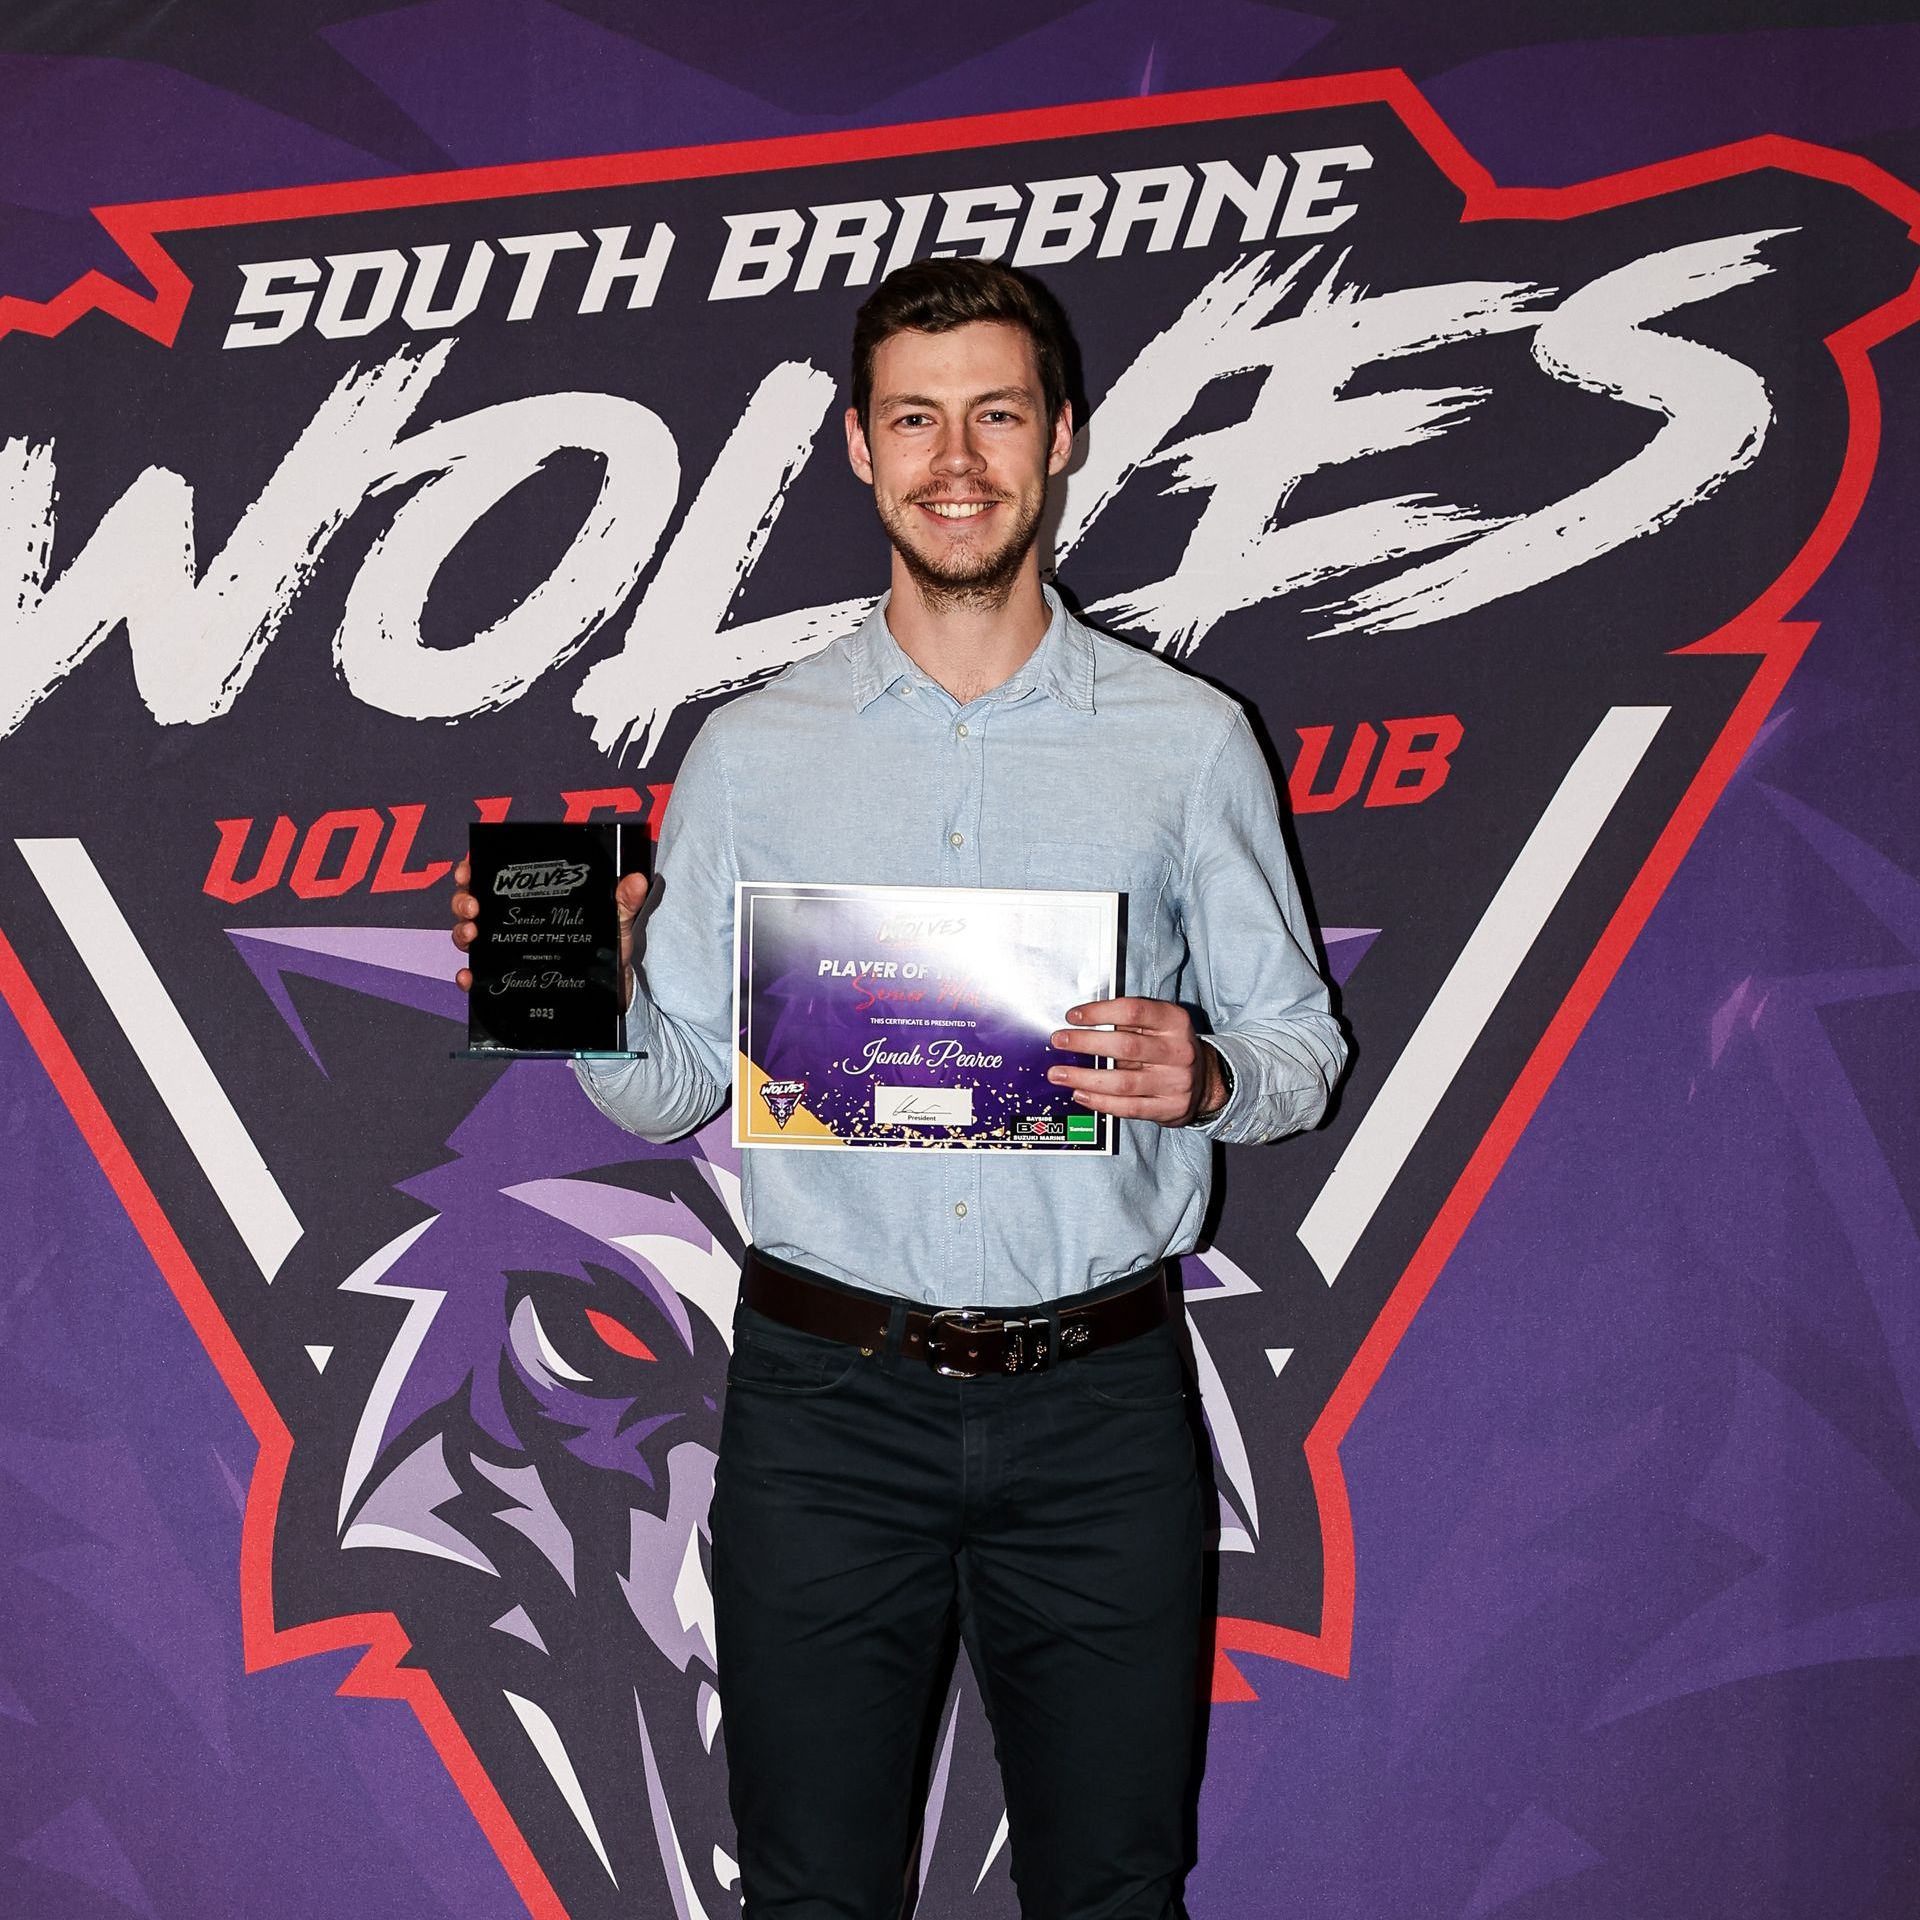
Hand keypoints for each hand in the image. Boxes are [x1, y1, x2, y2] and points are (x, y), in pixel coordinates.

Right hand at [449, 861, 651, 1009]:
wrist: (611, 992)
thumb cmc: (608, 949)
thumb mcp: (616, 922)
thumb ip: (623, 902)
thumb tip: (637, 881)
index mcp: (533, 899)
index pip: (495, 877)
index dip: (474, 869)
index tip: (470, 870)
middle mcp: (514, 921)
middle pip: (473, 904)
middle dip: (463, 901)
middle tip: (473, 907)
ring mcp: (507, 949)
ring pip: (469, 935)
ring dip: (461, 932)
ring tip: (473, 935)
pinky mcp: (508, 977)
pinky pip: (480, 976)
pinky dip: (468, 977)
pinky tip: (469, 977)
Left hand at [1046, 997, 1226, 1126]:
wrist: (1205, 1081)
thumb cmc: (1167, 1047)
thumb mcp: (1158, 1026)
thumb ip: (1127, 1023)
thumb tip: (1080, 1024)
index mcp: (1174, 1021)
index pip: (1134, 1011)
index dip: (1100, 1012)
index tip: (1073, 1016)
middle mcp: (1179, 1051)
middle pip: (1125, 1046)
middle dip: (1086, 1043)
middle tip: (1059, 1041)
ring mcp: (1176, 1082)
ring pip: (1123, 1082)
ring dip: (1084, 1077)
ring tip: (1058, 1074)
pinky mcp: (1169, 1108)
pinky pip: (1128, 1107)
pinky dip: (1099, 1101)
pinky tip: (1080, 1093)